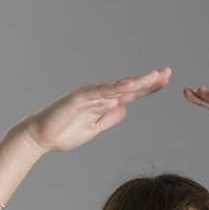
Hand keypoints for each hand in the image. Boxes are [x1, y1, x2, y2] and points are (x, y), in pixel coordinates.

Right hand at [21, 67, 171, 153]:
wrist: (41, 137)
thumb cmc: (64, 134)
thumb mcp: (93, 130)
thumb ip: (108, 119)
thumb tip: (124, 109)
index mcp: (104, 105)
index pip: (130, 95)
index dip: (148, 89)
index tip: (164, 82)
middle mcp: (99, 96)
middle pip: (128, 87)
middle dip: (148, 80)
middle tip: (167, 72)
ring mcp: (90, 96)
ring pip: (117, 87)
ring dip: (136, 82)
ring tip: (154, 76)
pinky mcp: (79, 99)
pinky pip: (100, 93)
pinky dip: (114, 89)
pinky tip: (129, 87)